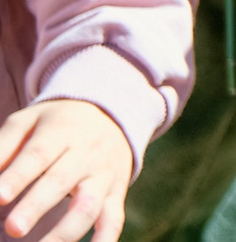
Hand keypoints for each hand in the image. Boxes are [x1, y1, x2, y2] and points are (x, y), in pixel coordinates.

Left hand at [0, 99, 130, 241]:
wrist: (113, 114)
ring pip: (88, 205)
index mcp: (62, 131)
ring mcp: (103, 175)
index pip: (40, 154)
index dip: (19, 177)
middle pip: (61, 181)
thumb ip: (5, 147)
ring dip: (65, 231)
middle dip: (36, 206)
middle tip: (13, 229)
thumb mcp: (29, 122)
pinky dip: (105, 239)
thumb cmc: (55, 124)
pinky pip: (114, 219)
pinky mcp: (115, 194)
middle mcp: (87, 154)